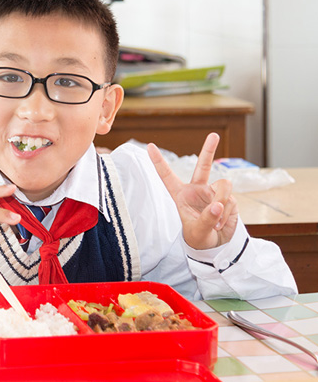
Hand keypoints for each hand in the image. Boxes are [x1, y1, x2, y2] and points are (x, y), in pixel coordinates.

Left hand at [147, 133, 237, 249]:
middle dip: (208, 150)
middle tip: (213, 135)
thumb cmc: (198, 237)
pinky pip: (231, 200)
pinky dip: (227, 213)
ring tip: (216, 219)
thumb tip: (219, 205)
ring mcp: (213, 193)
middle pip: (203, 166)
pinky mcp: (228, 199)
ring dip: (221, 202)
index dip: (158, 162)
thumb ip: (207, 219)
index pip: (167, 176)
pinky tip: (221, 224)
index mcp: (181, 194)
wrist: (214, 246)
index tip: (150, 146)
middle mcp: (197, 189)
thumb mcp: (197, 231)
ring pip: (223, 185)